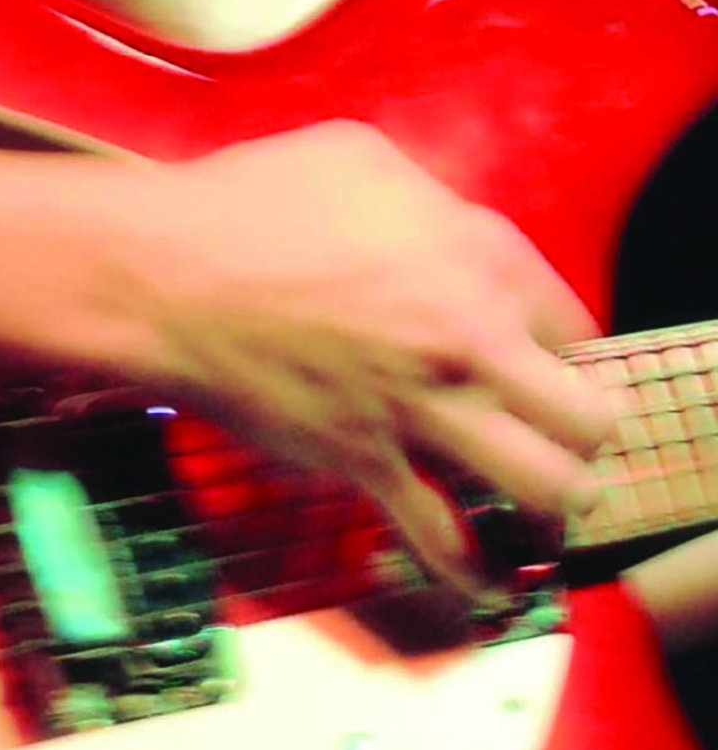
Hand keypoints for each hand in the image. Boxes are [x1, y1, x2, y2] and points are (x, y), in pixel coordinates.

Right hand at [108, 120, 614, 591]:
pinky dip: (468, 571)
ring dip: (553, 503)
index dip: (567, 351)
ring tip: (542, 510)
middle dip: (583, 431)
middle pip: (587, 417)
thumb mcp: (364, 163)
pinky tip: (483, 586)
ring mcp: (419, 412)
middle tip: (561, 437)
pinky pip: (439, 539)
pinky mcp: (362, 466)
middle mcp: (468, 343)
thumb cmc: (248, 206)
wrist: (162, 280)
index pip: (576, 326)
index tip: (544, 364)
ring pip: (543, 488)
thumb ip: (435, 210)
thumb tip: (452, 245)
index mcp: (478, 258)